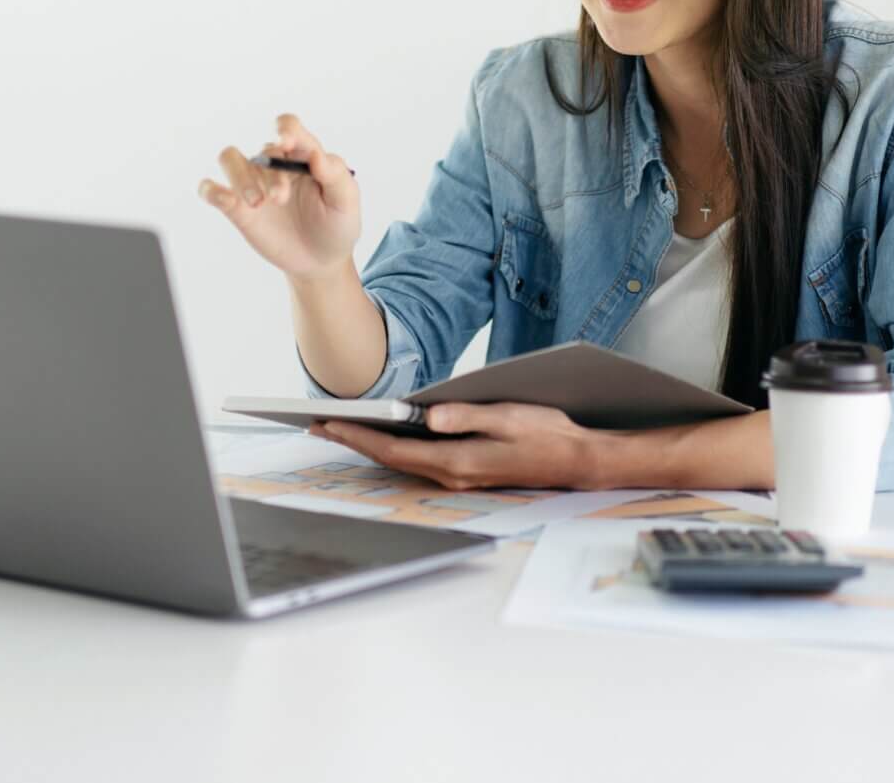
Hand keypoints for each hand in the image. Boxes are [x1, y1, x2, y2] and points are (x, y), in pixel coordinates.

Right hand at [198, 113, 360, 280]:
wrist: (320, 261)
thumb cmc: (336, 225)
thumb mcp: (345, 202)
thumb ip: (335, 175)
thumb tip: (317, 154)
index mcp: (303, 155)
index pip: (289, 127)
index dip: (285, 130)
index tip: (286, 144)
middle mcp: (274, 164)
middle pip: (263, 150)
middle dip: (272, 173)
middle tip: (281, 198)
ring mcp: (253, 184)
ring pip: (230, 158)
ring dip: (240, 176)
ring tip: (256, 202)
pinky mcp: (236, 207)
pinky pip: (211, 190)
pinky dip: (210, 190)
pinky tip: (223, 199)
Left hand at [310, 403, 604, 490]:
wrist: (576, 460)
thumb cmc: (546, 433)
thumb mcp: (506, 415)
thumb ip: (465, 417)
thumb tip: (427, 416)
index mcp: (458, 460)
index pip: (395, 450)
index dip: (358, 436)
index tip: (328, 422)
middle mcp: (453, 474)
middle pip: (390, 459)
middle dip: (352, 441)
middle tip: (317, 425)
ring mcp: (459, 477)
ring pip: (402, 462)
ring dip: (370, 446)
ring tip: (341, 428)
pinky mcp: (466, 473)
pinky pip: (418, 462)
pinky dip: (394, 449)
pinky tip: (384, 436)